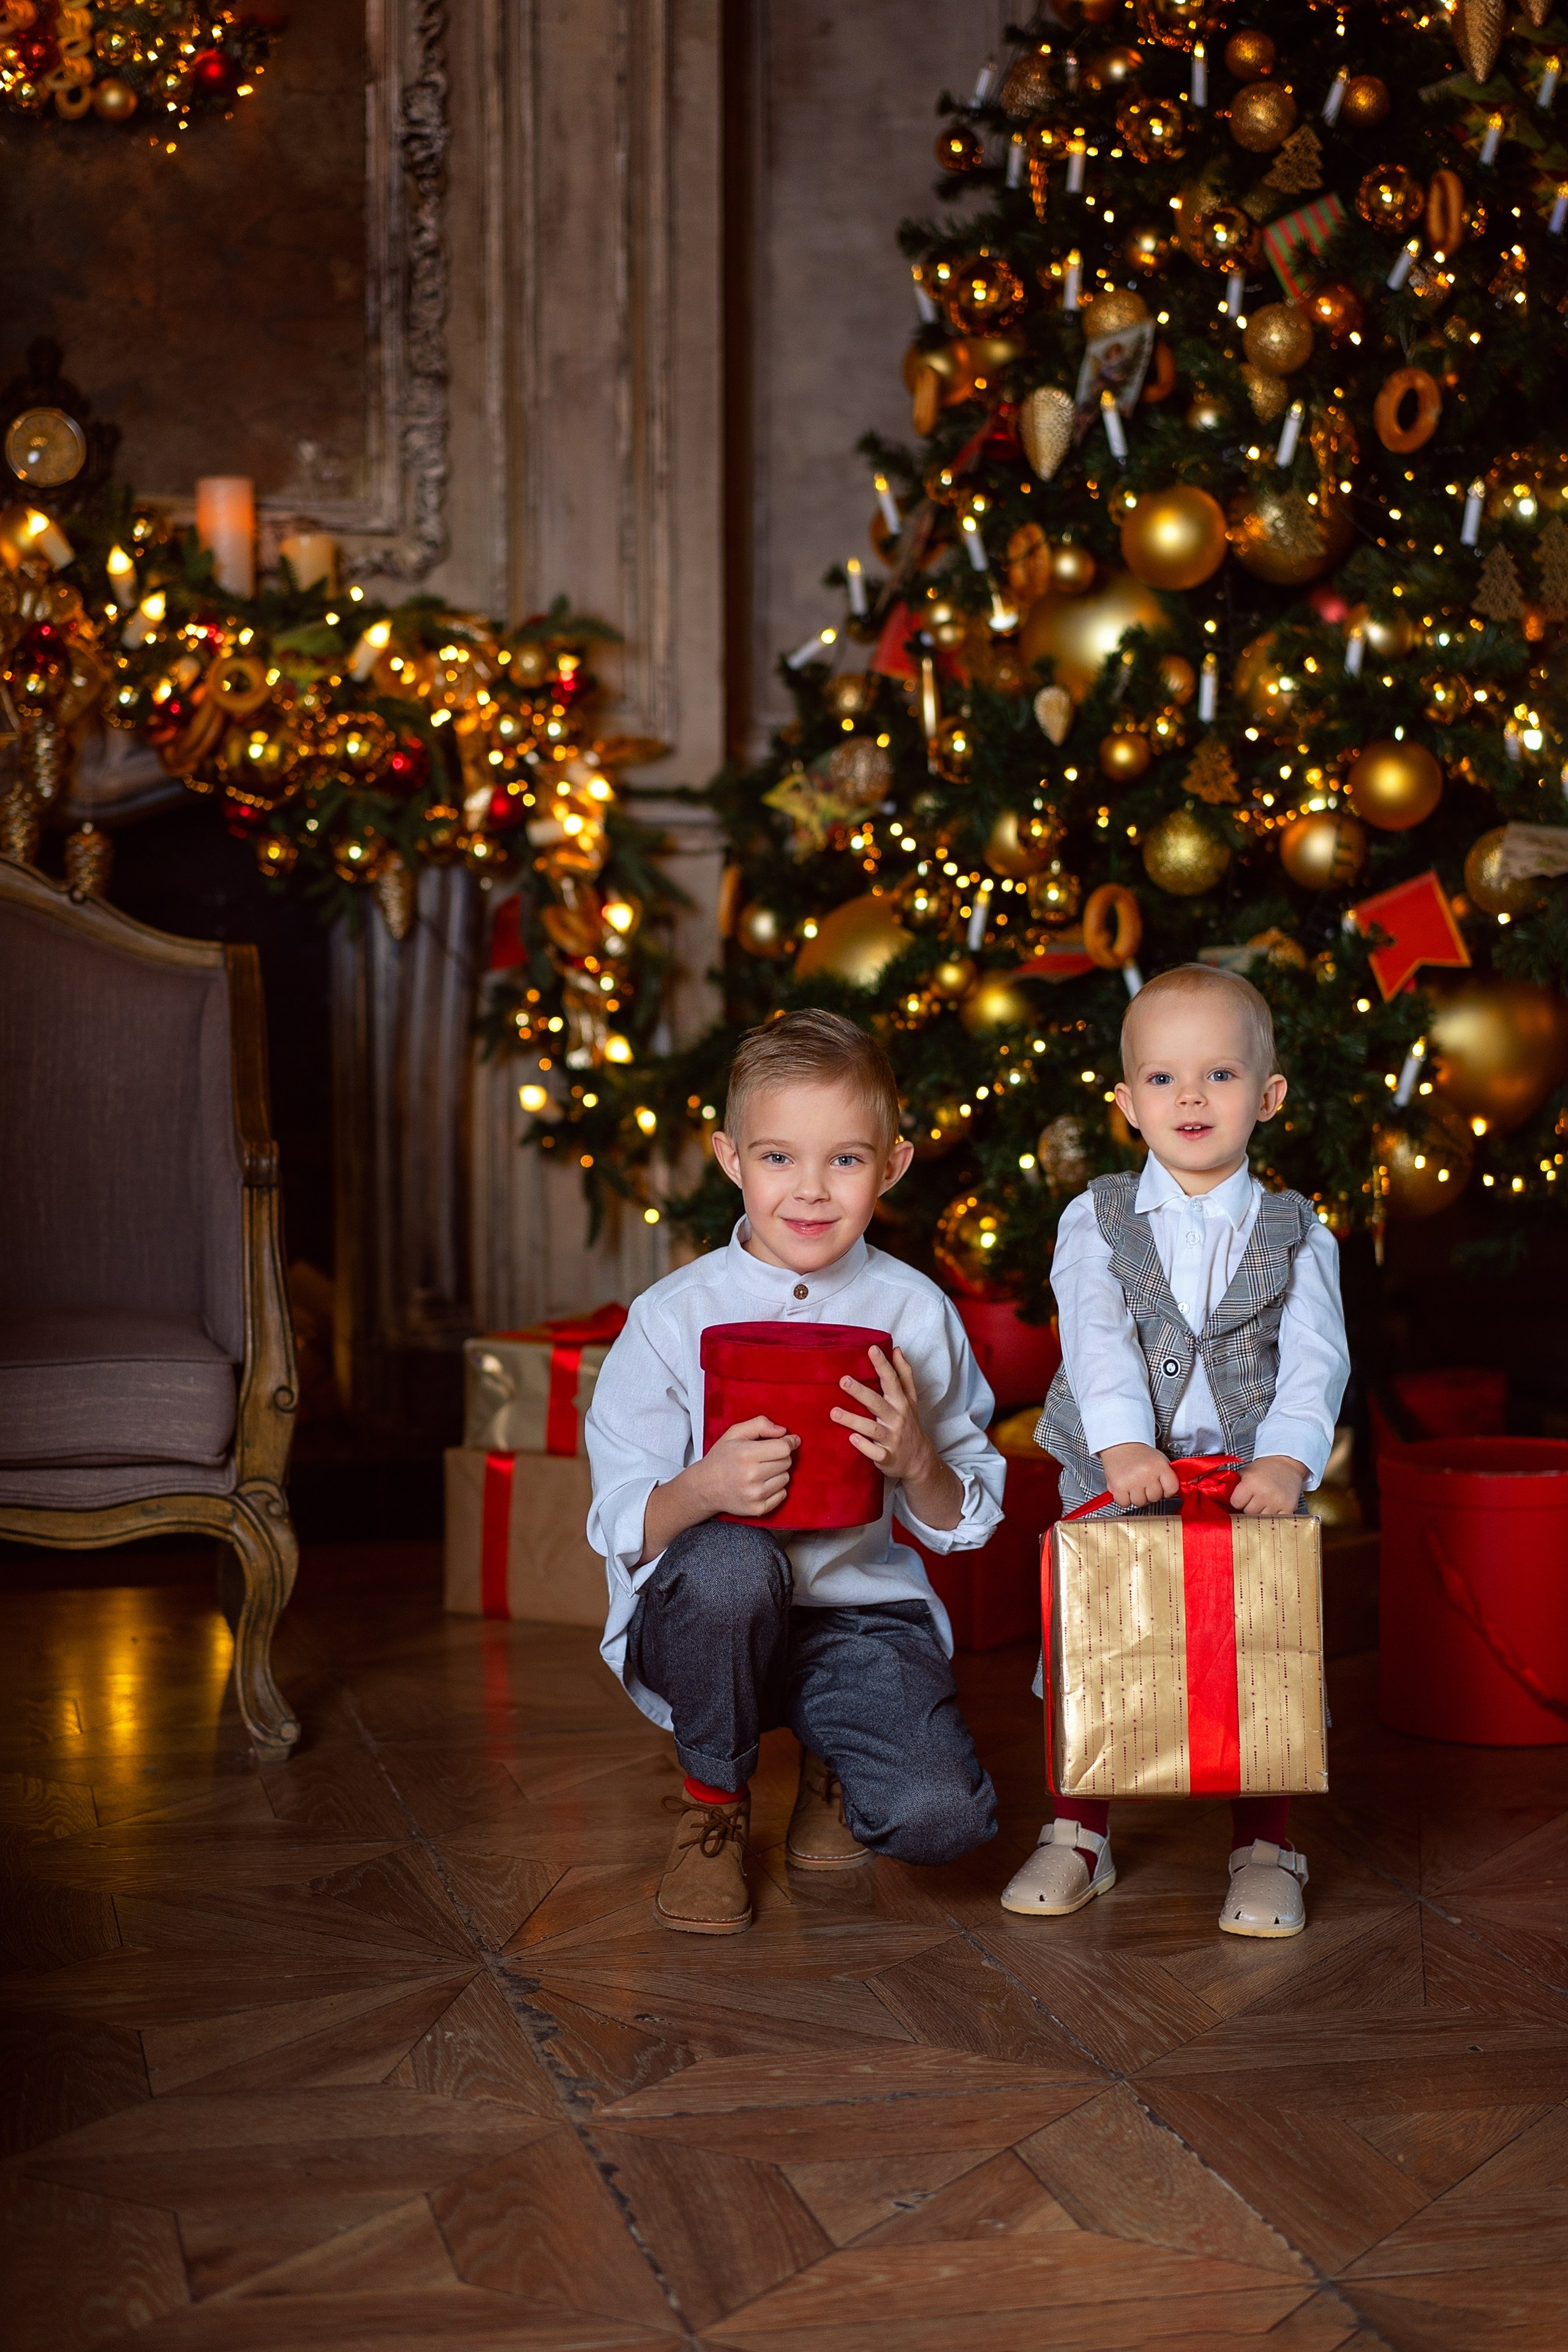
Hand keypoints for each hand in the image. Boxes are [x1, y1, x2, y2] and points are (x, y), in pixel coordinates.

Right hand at [697, 1415, 798, 1518]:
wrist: (705, 1487)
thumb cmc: (721, 1458)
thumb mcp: (735, 1433)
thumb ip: (760, 1424)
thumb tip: (784, 1432)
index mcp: (746, 1454)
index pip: (784, 1448)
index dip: (788, 1442)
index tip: (787, 1440)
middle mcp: (751, 1476)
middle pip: (786, 1462)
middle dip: (780, 1456)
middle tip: (764, 1457)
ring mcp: (755, 1495)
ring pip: (786, 1478)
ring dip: (778, 1473)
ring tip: (760, 1471)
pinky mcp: (758, 1509)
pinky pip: (782, 1494)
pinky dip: (776, 1488)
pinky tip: (761, 1484)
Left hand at [831, 1346, 935, 1485]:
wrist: (918, 1460)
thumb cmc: (909, 1424)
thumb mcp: (911, 1399)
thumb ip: (904, 1375)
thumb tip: (897, 1350)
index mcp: (901, 1403)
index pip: (892, 1381)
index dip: (883, 1365)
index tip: (871, 1349)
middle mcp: (897, 1419)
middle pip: (877, 1403)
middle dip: (860, 1392)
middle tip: (843, 1380)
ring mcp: (892, 1439)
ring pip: (872, 1428)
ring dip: (853, 1420)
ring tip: (834, 1413)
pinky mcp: (887, 1457)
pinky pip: (875, 1452)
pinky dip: (864, 1446)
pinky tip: (851, 1438)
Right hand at [1099, 1441, 1179, 1509]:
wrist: (1120, 1445)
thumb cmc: (1140, 1455)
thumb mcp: (1159, 1460)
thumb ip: (1167, 1476)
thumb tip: (1173, 1495)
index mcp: (1159, 1466)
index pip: (1172, 1489)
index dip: (1167, 1490)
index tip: (1162, 1487)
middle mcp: (1146, 1474)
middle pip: (1155, 1498)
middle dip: (1150, 1493)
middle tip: (1144, 1482)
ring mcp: (1132, 1481)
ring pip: (1140, 1503)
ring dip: (1137, 1497)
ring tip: (1133, 1484)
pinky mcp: (1118, 1487)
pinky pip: (1125, 1504)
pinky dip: (1124, 1499)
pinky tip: (1125, 1488)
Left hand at [1230, 1455, 1305, 1516]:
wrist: (1287, 1464)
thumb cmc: (1264, 1468)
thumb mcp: (1245, 1472)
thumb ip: (1234, 1487)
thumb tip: (1224, 1503)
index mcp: (1251, 1482)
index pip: (1235, 1503)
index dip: (1237, 1500)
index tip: (1242, 1496)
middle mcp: (1264, 1493)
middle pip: (1248, 1512)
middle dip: (1248, 1507)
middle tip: (1254, 1498)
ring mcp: (1277, 1502)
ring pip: (1260, 1519)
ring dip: (1260, 1513)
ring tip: (1264, 1502)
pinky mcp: (1288, 1508)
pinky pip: (1274, 1521)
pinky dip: (1272, 1517)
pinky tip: (1272, 1507)